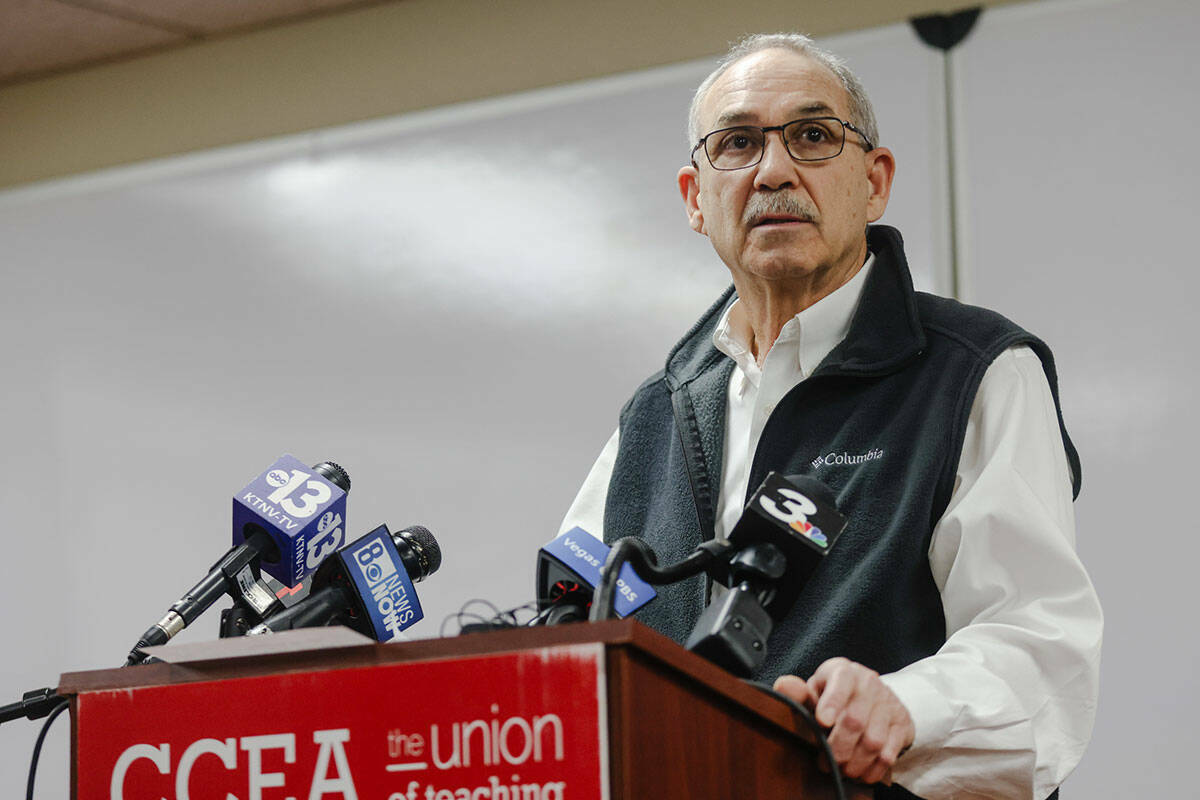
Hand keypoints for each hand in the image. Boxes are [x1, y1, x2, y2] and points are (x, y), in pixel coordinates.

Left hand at [773, 657, 914, 784]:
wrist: (872, 695)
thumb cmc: (834, 695)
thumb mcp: (815, 690)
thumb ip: (799, 693)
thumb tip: (784, 685)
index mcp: (845, 672)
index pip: (841, 683)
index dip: (832, 702)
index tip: (822, 722)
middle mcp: (870, 684)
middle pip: (855, 720)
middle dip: (838, 747)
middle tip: (825, 762)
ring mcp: (889, 704)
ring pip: (873, 741)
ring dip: (854, 763)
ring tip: (841, 770)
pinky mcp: (902, 724)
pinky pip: (889, 754)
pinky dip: (872, 770)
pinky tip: (860, 774)